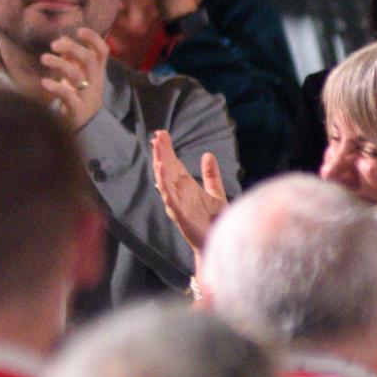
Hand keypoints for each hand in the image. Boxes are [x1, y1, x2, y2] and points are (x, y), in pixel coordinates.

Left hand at [39, 28, 110, 129]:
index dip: (94, 39)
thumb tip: (62, 38)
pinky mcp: (77, 110)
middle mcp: (95, 83)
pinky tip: (45, 82)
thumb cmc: (77, 96)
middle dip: (73, 48)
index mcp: (96, 72)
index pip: (103, 52)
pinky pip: (68, 96)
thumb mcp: (77, 75)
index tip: (79, 30)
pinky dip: (56, 87)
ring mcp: (87, 97)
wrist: (84, 129)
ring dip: (60, 64)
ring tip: (44, 58)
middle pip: (89, 60)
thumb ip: (71, 57)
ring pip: (77, 76)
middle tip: (54, 44)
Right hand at [149, 130, 226, 258]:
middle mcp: (179, 194)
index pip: (173, 164)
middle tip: (157, 135)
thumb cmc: (216, 221)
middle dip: (161, 153)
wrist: (220, 243)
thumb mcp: (216, 193)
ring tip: (157, 150)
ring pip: (165, 182)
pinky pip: (170, 199)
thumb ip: (211, 175)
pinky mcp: (180, 215)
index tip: (161, 134)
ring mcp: (178, 204)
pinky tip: (162, 173)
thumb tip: (208, 154)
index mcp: (186, 188)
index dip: (167, 150)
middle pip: (167, 170)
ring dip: (160, 166)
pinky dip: (165, 186)